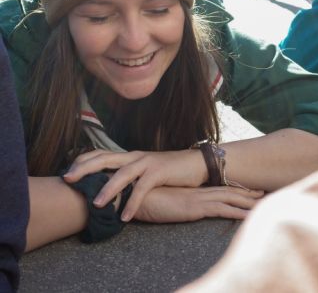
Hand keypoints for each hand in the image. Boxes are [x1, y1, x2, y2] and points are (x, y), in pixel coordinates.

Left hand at [63, 149, 207, 219]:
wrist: (196, 164)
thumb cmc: (170, 170)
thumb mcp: (146, 171)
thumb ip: (131, 176)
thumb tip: (111, 188)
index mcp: (130, 156)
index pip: (102, 153)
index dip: (84, 161)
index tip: (68, 172)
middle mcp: (136, 156)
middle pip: (106, 157)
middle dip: (85, 168)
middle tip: (68, 179)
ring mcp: (147, 163)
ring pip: (122, 173)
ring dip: (108, 189)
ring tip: (97, 205)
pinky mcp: (159, 172)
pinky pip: (142, 189)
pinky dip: (132, 203)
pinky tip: (125, 217)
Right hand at [135, 186, 264, 222]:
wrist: (135, 194)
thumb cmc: (147, 199)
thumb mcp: (166, 201)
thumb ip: (177, 203)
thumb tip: (181, 206)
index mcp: (194, 190)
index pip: (220, 188)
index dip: (236, 189)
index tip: (249, 190)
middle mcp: (200, 192)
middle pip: (230, 191)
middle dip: (247, 193)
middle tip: (263, 193)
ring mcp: (199, 198)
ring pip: (230, 198)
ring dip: (248, 201)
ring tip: (263, 203)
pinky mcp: (195, 207)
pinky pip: (222, 209)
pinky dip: (237, 212)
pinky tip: (249, 215)